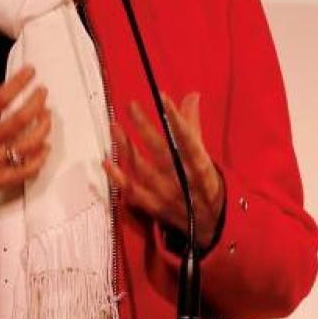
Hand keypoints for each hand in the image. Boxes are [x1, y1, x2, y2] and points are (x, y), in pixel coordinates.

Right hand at [0, 63, 51, 210]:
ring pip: (27, 144)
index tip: (30, 71)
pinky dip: (39, 159)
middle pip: (19, 120)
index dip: (18, 82)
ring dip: (42, 128)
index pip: (0, 99)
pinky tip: (44, 147)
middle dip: (36, 102)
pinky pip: (25, 170)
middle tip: (42, 92)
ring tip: (47, 116)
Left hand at [103, 92, 225, 250]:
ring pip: (143, 169)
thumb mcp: (203, 154)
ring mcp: (167, 193)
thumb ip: (193, 125)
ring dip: (127, 148)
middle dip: (145, 127)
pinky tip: (107, 162)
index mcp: (200, 165)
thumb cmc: (204, 182)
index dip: (176, 118)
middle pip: (161, 150)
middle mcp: (183, 179)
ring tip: (114, 127)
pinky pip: (133, 191)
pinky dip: (118, 178)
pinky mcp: (154, 206)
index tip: (162, 98)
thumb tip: (192, 95)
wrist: (210, 223)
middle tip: (131, 106)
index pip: (188, 138)